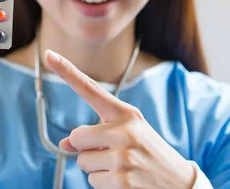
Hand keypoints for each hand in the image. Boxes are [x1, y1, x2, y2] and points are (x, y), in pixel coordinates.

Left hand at [45, 50, 195, 188]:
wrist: (181, 183)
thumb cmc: (149, 154)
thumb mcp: (128, 136)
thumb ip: (96, 134)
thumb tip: (64, 143)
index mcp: (126, 114)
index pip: (90, 89)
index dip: (67, 71)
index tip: (49, 54)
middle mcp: (125, 131)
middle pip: (77, 137)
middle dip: (86, 149)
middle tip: (112, 154)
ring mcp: (124, 157)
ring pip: (83, 163)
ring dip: (97, 170)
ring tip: (123, 169)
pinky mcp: (122, 182)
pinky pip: (93, 182)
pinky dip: (105, 186)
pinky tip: (126, 182)